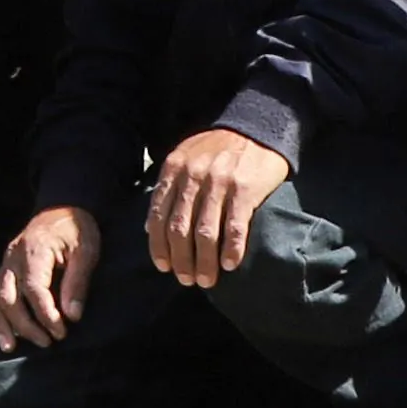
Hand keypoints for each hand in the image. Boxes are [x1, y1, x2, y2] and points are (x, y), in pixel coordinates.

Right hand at [0, 205, 100, 352]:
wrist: (61, 209)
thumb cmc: (76, 230)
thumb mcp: (86, 251)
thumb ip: (78, 282)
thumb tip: (73, 316)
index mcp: (34, 249)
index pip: (34, 288)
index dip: (46, 314)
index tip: (61, 332)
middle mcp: (13, 257)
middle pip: (9, 296)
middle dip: (26, 325)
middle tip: (48, 342)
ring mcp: (5, 263)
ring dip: (2, 324)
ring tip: (11, 348)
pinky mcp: (4, 269)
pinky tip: (2, 334)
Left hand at [145, 126, 292, 290]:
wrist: (257, 127)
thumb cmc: (217, 150)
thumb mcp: (185, 158)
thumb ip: (169, 188)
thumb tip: (149, 227)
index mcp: (173, 169)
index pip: (158, 215)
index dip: (159, 246)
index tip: (163, 267)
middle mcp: (192, 176)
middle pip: (179, 228)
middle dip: (181, 259)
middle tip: (186, 279)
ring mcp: (219, 183)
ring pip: (205, 233)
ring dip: (204, 262)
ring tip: (206, 280)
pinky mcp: (245, 189)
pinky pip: (234, 227)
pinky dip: (231, 249)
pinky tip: (230, 264)